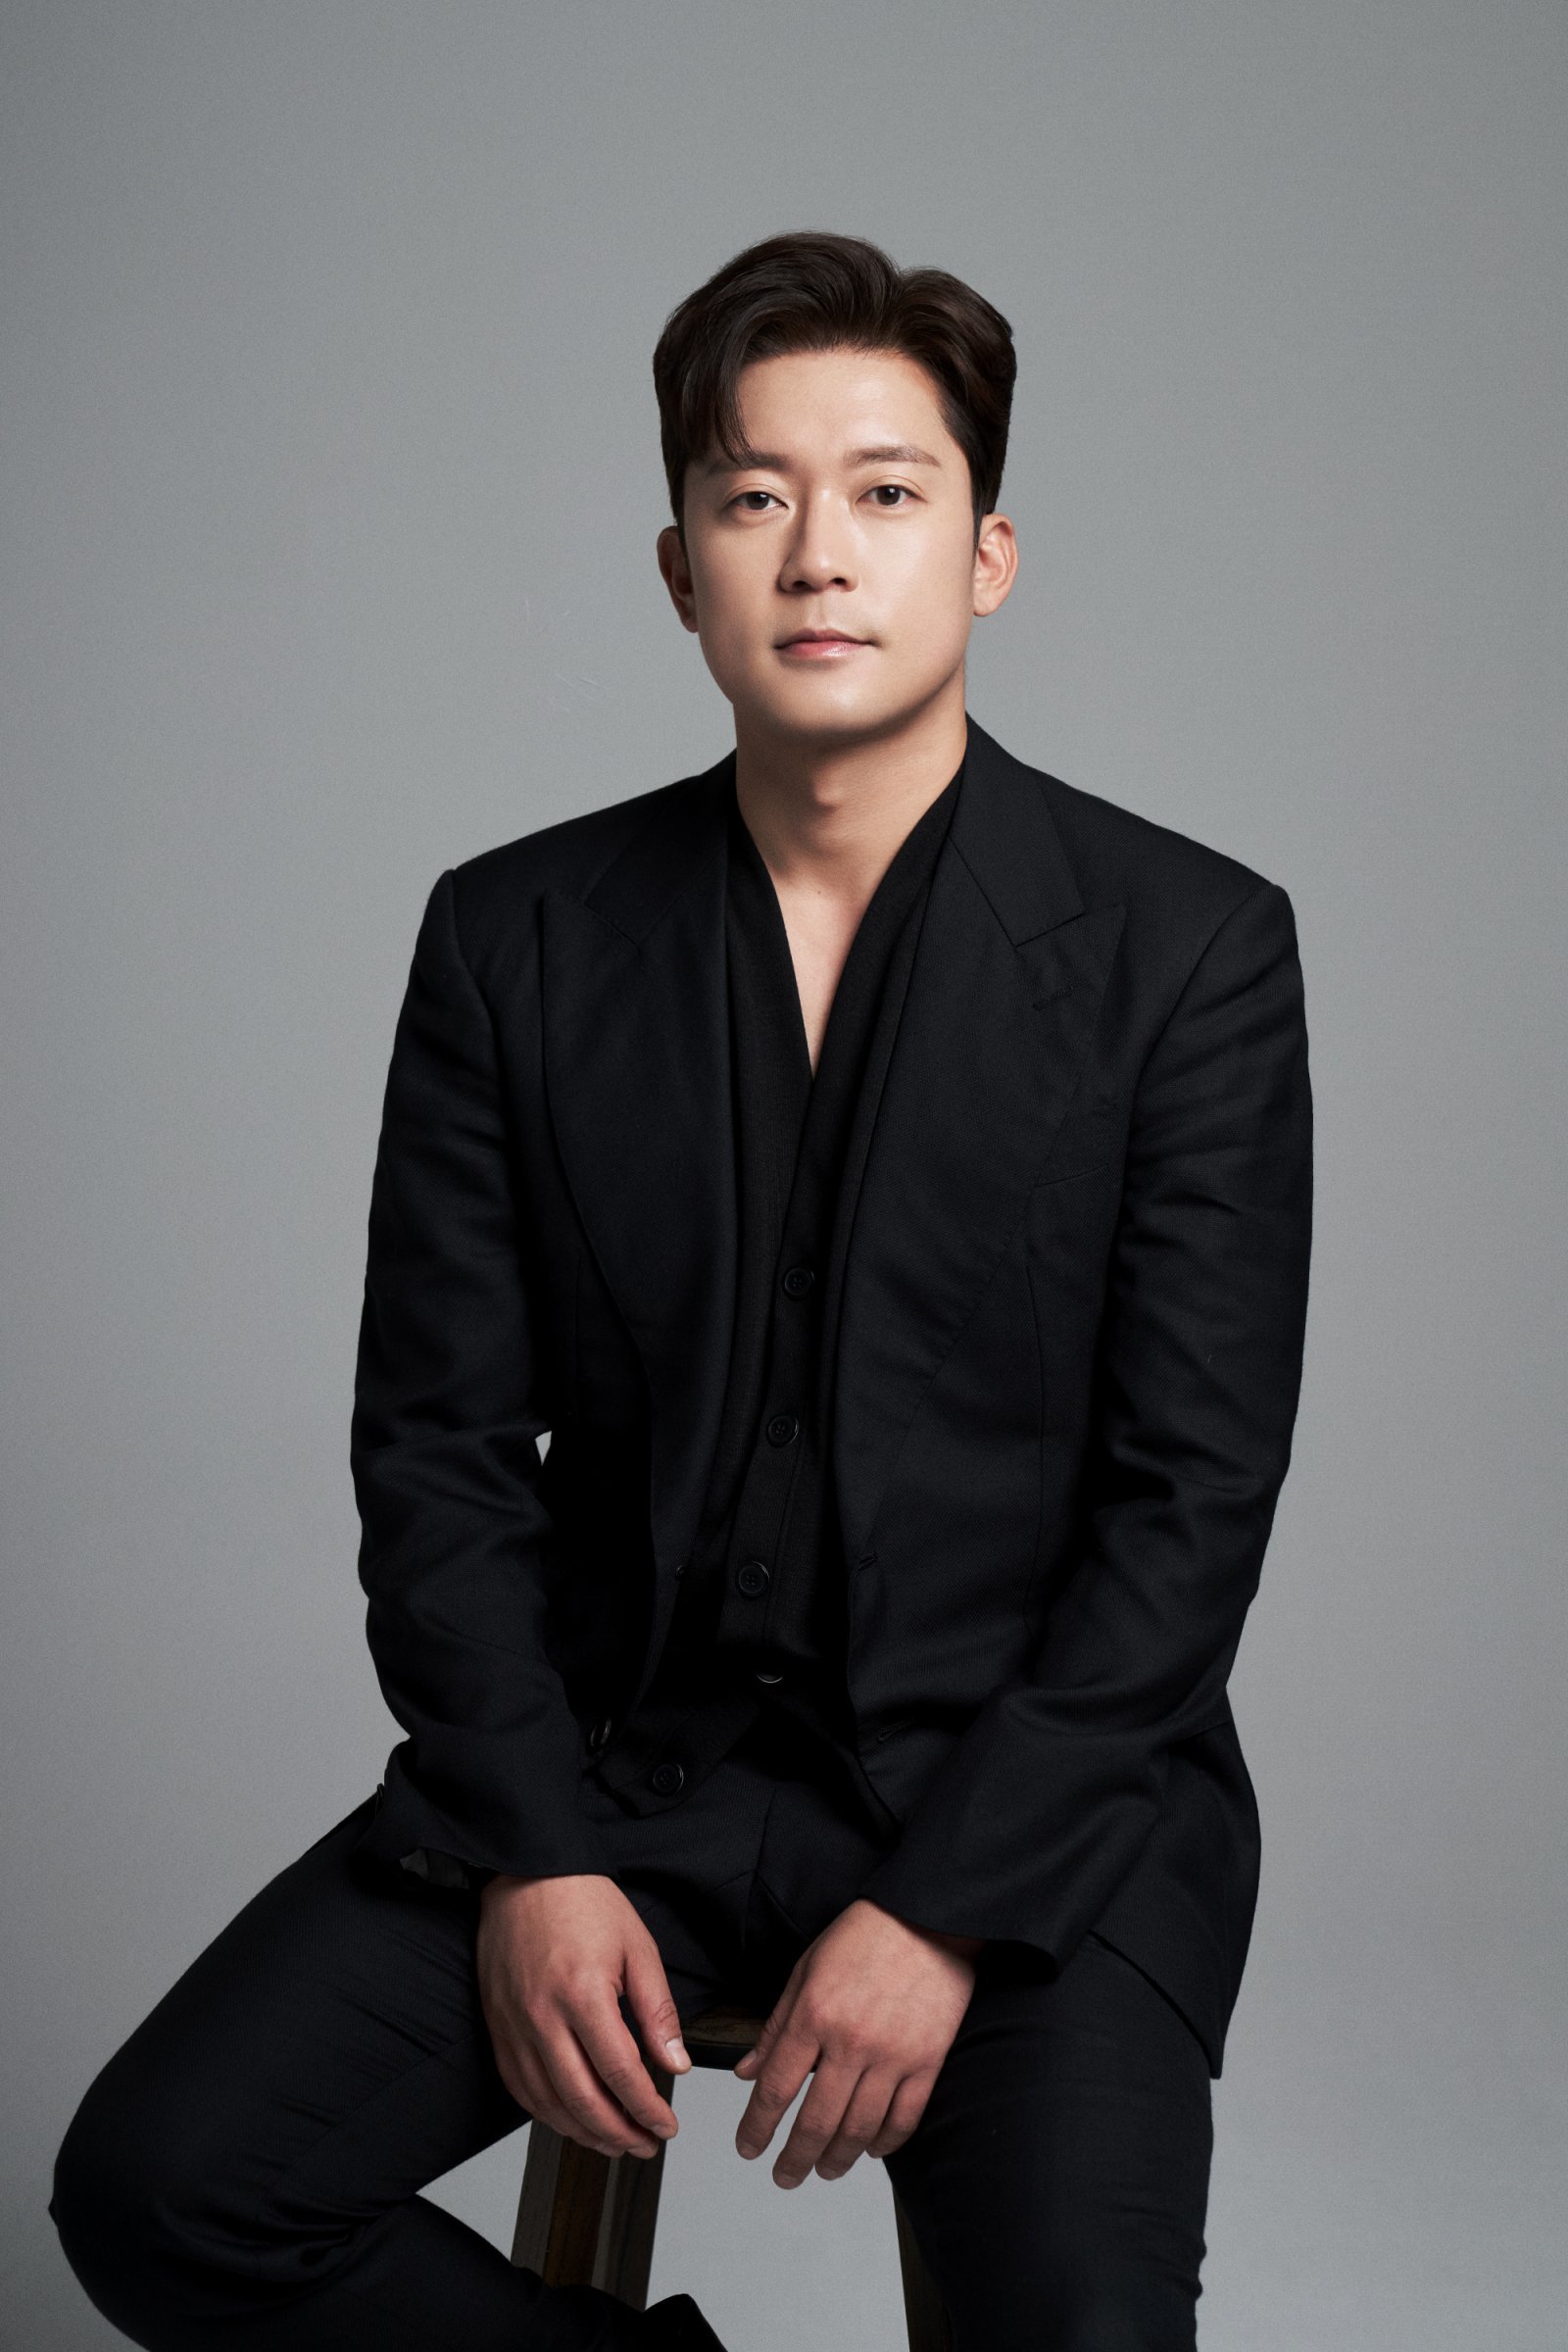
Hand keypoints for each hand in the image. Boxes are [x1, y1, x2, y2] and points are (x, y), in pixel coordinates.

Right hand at [477, 1871, 692, 2159]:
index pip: (621, 2073)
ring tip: (615, 2142)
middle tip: (646, 2144)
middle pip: (582, 2100)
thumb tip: (676, 2064)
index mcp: (583, 1994)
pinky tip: (571, 2120)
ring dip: (585, 2133)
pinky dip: (548, 2114)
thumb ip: (658, 2011)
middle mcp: (542, 2017)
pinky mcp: (498, 2028)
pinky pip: (520, 2088)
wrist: (526, 1873)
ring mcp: (514, 2026)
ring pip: (548, 2103)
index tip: (667, 2125)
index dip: (647, 2109)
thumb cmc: (582, 1901)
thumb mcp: (637, 1946)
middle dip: (619, 2133)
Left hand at [732, 1898, 981, 2187]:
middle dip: (794, 2159)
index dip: (758, 2127)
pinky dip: (885, 2144)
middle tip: (784, 2176)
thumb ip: (776, 2026)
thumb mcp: (806, 1970)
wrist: (927, 1917)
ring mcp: (893, 2056)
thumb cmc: (864, 1936)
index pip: (776, 2089)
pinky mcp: (928, 2062)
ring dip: (836, 2160)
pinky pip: (904, 2119)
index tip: (749, 2149)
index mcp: (814, 2016)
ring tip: (824, 2170)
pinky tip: (870, 2150)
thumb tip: (748, 2072)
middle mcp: (850, 2042)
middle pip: (816, 2122)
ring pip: (859, 2130)